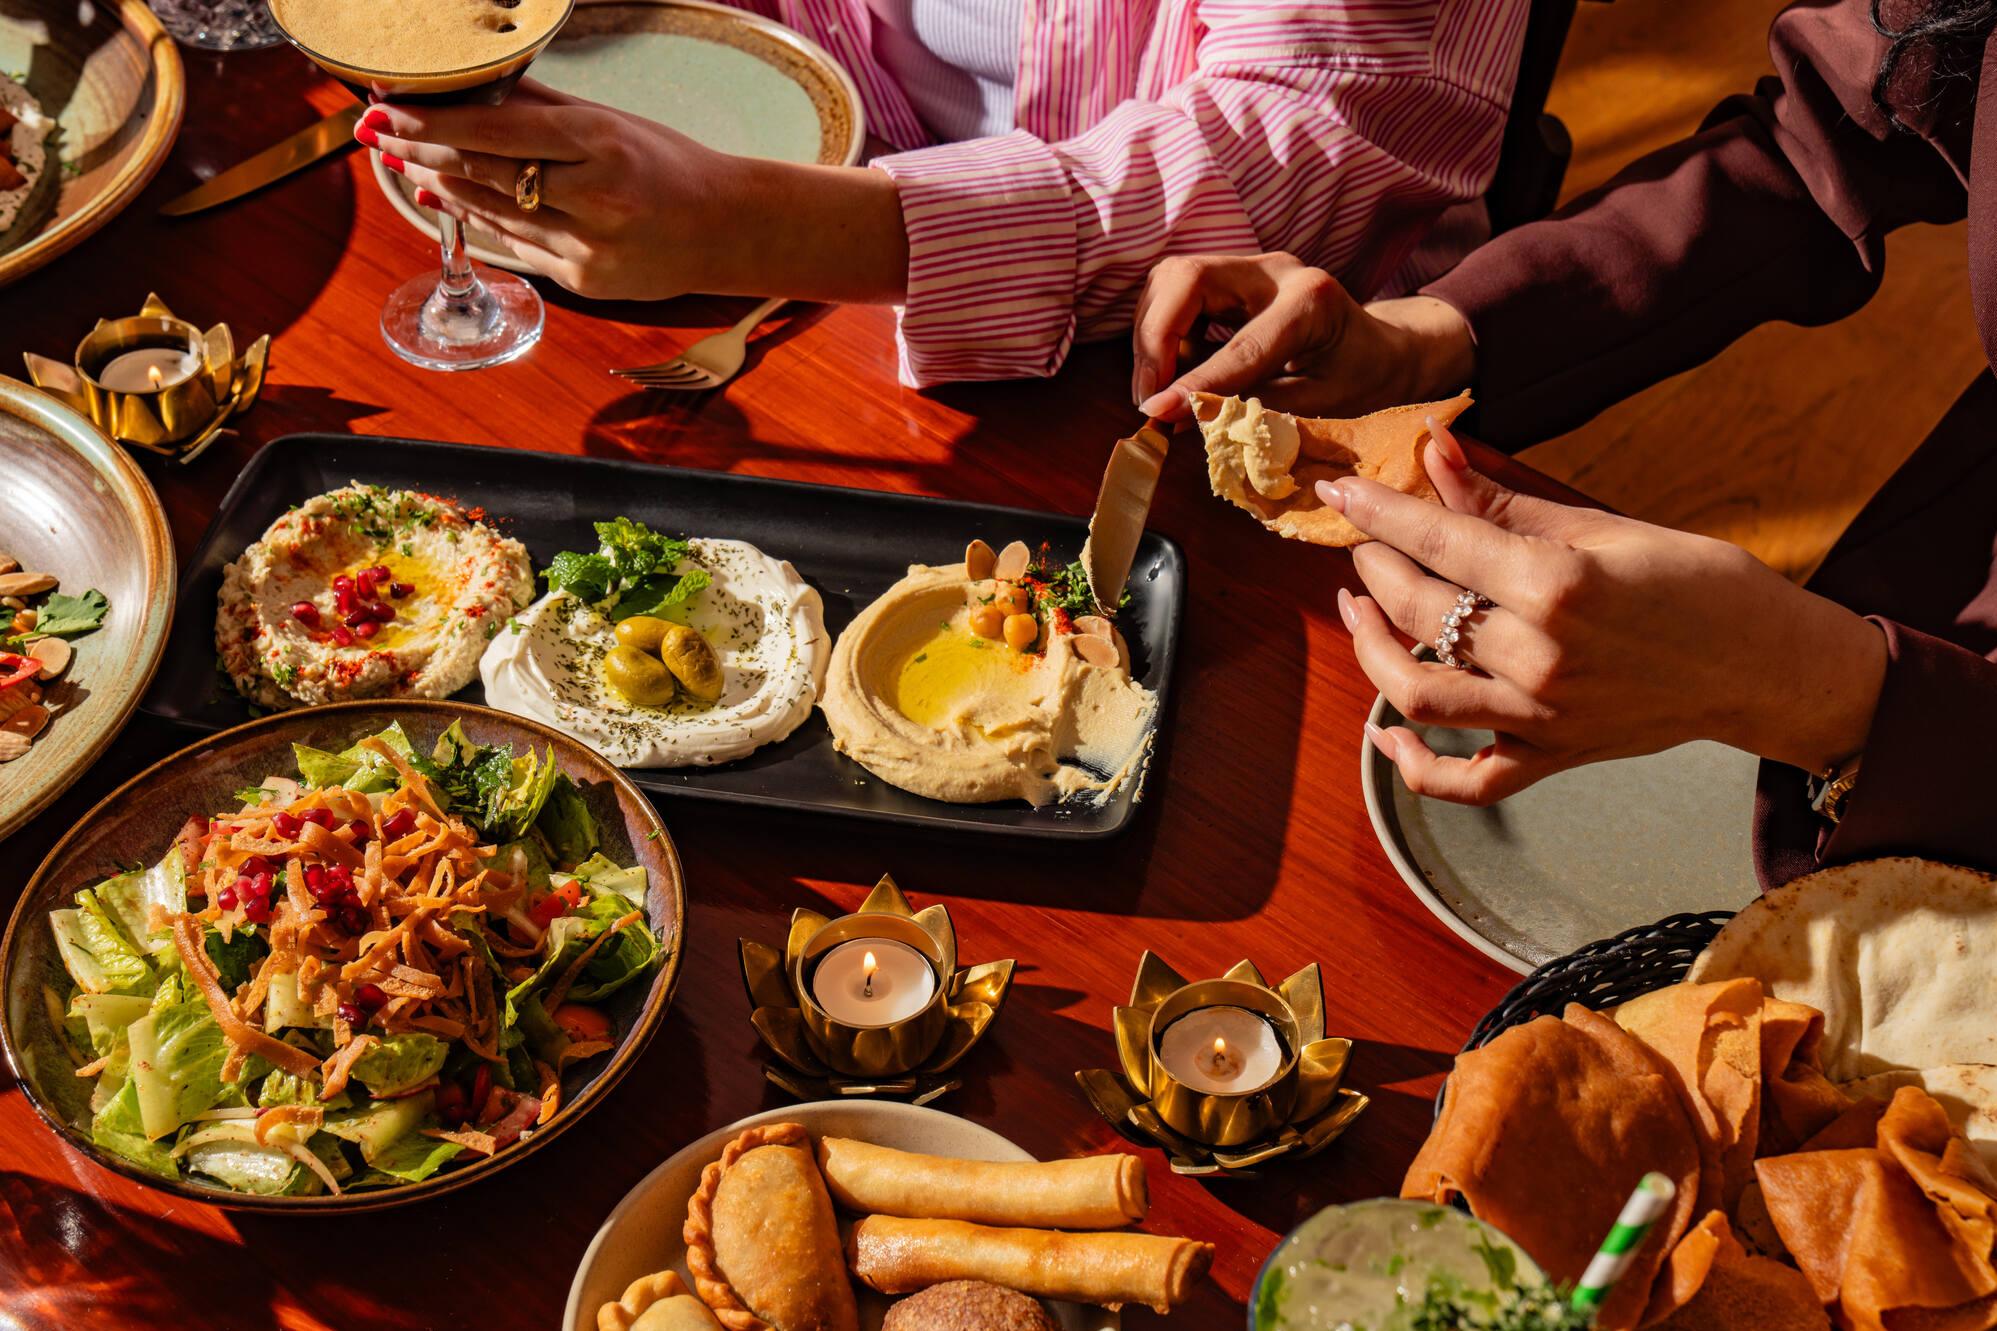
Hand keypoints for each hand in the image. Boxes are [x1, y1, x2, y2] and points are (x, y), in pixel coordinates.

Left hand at [358, 81, 906, 302]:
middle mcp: (592, 197)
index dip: (434, 125)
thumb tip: (471, 89)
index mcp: (599, 145)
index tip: (389, 112)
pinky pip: (518, 247)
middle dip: (424, 153)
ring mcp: (587, 246)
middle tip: (379, 136)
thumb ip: (542, 109)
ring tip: (405, 164)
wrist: (728, 229)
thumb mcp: (612, 122)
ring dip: (444, 188)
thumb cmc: (670, 167)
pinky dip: (481, 223)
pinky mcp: (584, 281)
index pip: (496, 133)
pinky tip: (450, 203)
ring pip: (494, 214)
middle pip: (486, 174)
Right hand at [1131, 252, 1475, 421]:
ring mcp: (1251, 267)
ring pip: (1172, 279)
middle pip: (1186, 278)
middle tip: (1149, 398)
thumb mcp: (1321, 405)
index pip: (1239, 344)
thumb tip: (1182, 418)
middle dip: (1154, 339)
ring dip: (1152, 335)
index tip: (1155, 412)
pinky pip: (1177, 292)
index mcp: (1311, 303)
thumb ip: (1254, 408)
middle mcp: (1277, 270)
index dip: (1193, 380)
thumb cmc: (1362, 379)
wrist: (1385, 347)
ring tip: (1159, 389)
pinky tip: (1176, 369)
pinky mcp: (1232, 276)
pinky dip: (1163, 332)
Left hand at [1329, 419, 1887, 803]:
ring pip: (1415, 696)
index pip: (1436, 540)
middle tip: (1366, 540)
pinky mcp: (1551, 755)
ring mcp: (1542, 716)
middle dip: (1374, 565)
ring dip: (1369, 650)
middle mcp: (1540, 656)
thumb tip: (1434, 452)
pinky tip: (1386, 736)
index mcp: (1558, 584)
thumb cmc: (1697, 582)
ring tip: (1359, 609)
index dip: (1377, 510)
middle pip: (1417, 610)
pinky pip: (1464, 781)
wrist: (1766, 664)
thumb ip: (1503, 501)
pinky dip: (1414, 767)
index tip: (1338, 490)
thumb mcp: (1603, 526)